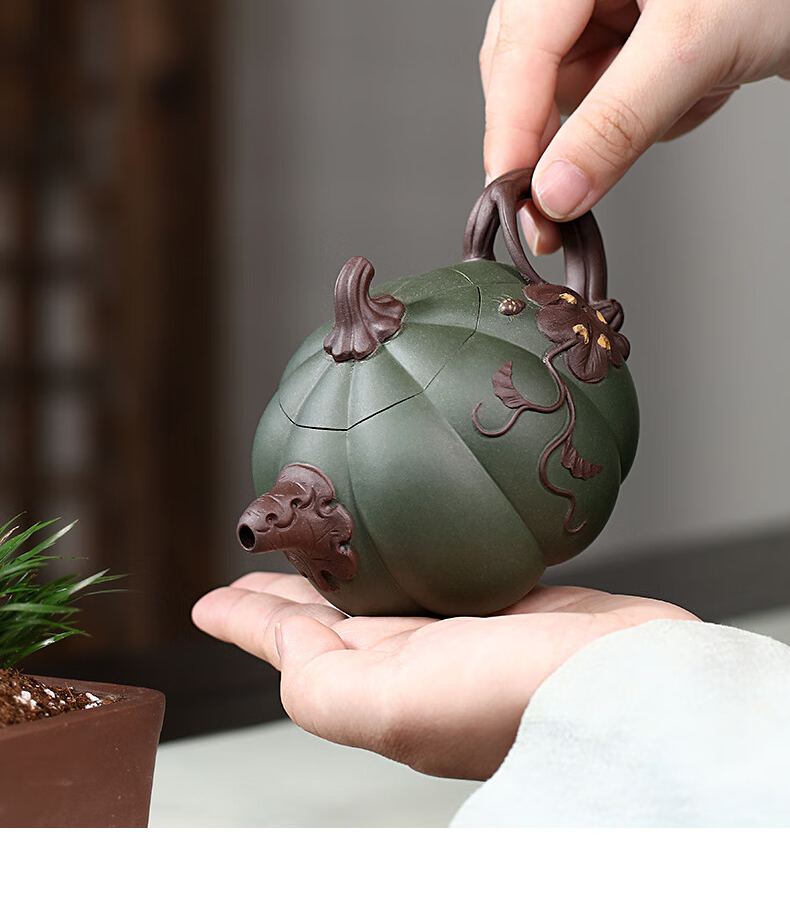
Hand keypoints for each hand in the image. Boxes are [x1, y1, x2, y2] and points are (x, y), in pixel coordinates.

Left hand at [191, 573, 696, 780]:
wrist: (637, 684)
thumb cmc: (520, 700)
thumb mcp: (394, 707)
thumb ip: (320, 685)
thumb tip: (273, 652)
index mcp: (383, 691)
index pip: (295, 649)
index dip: (248, 622)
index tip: (208, 599)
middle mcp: (419, 664)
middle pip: (332, 616)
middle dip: (292, 588)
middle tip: (264, 548)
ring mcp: (466, 631)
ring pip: (385, 586)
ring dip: (346, 561)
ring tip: (323, 530)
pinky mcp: (511, 597)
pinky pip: (440, 564)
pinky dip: (411, 544)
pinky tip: (415, 525)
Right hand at [481, 0, 789, 252]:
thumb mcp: (699, 43)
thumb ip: (615, 123)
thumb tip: (552, 192)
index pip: (520, 37)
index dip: (511, 122)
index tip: (511, 191)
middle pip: (529, 67)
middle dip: (565, 126)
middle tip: (560, 203)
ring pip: (569, 93)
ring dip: (625, 117)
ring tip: (694, 90)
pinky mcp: (633, 30)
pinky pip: (607, 102)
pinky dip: (653, 114)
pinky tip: (703, 85)